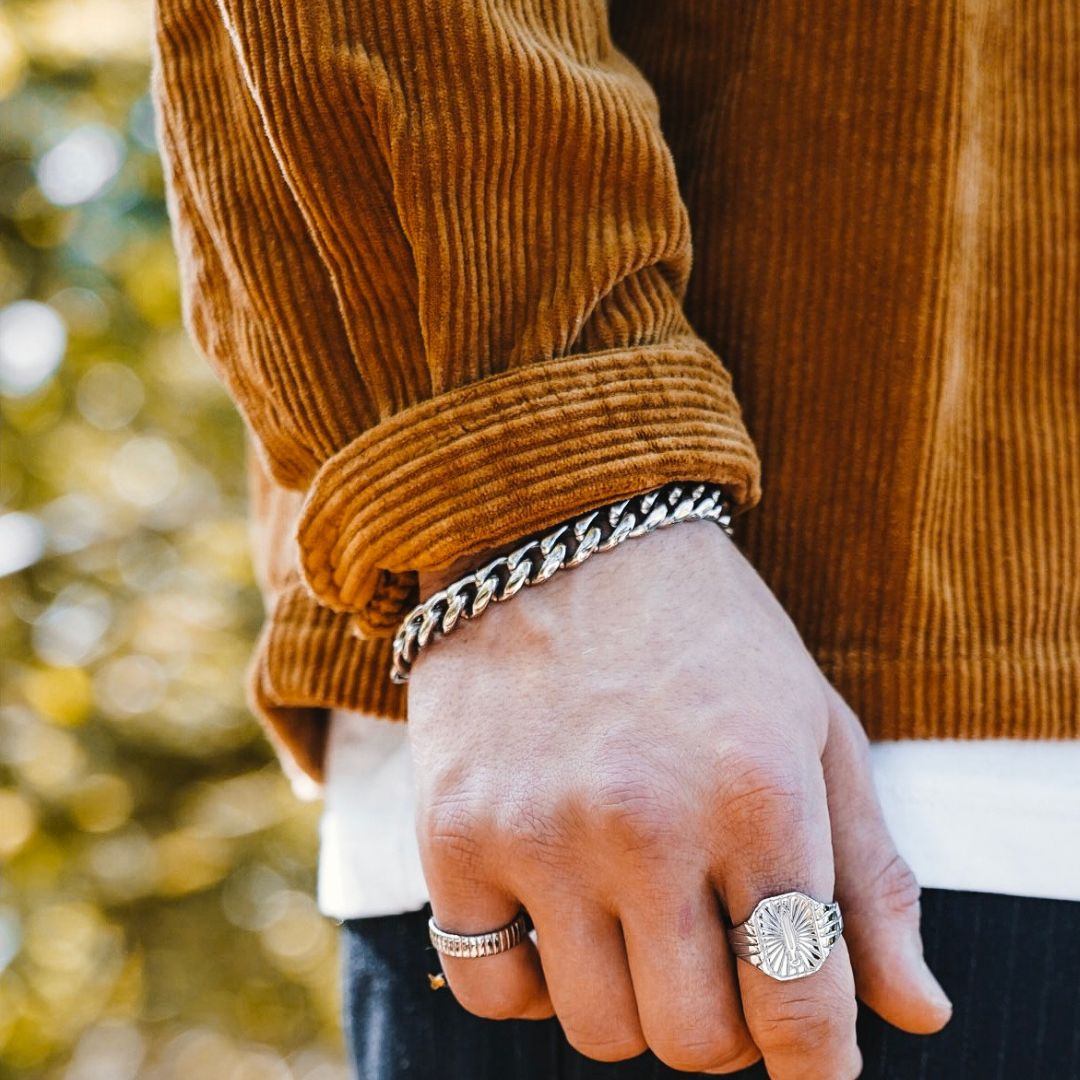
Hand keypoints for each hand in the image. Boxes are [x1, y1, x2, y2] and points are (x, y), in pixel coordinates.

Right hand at [407, 521, 951, 1076]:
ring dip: (630, 1002)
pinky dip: (531, 980)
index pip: (802, 1004)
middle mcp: (645, 824)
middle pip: (695, 1040)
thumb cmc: (703, 631)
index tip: (807, 1052)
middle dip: (724, 1025)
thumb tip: (917, 1017)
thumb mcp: (812, 725)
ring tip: (635, 925)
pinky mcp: (453, 833)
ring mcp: (538, 832)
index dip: (816, 1057)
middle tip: (716, 958)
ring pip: (596, 1030)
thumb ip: (869, 873)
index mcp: (758, 794)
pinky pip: (489, 988)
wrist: (557, 535)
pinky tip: (555, 914)